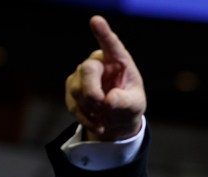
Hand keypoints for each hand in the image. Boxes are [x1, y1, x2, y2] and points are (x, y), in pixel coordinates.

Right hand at [65, 15, 145, 140]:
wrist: (117, 120)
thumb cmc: (129, 105)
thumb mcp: (134, 106)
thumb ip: (125, 103)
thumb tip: (109, 100)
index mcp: (117, 60)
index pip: (110, 44)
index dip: (103, 33)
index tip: (96, 20)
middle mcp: (98, 63)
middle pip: (87, 70)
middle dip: (92, 92)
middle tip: (102, 105)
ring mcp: (82, 75)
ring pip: (77, 89)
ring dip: (92, 109)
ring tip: (106, 117)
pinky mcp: (72, 89)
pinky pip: (73, 104)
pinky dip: (86, 119)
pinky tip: (98, 124)